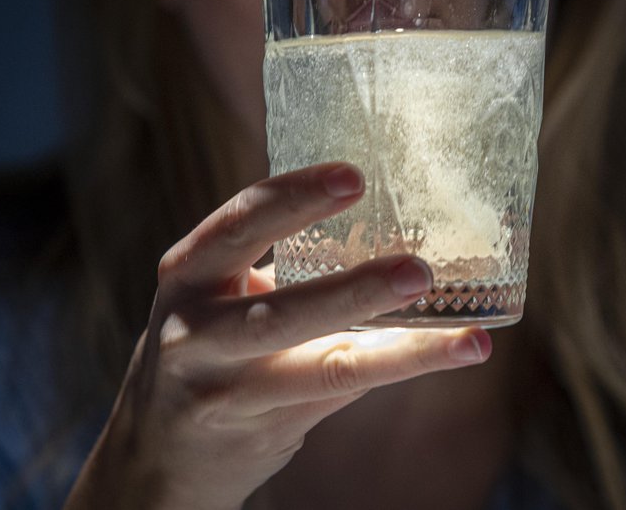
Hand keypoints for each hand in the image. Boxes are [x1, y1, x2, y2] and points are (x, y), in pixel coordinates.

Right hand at [64, 162, 491, 509]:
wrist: (158, 449)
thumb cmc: (207, 349)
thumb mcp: (217, 296)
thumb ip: (281, 267)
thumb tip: (388, 225)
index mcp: (188, 276)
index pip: (239, 225)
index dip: (295, 197)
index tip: (354, 176)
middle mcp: (195, 334)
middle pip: (279, 312)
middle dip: (353, 291)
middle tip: (419, 269)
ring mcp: (225, 392)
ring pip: (321, 368)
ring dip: (398, 351)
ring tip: (468, 339)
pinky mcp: (260, 430)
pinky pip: (341, 393)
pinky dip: (399, 369)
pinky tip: (453, 354)